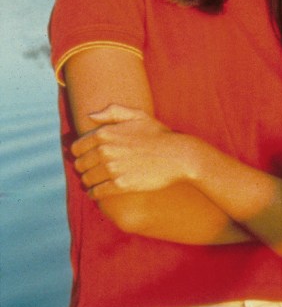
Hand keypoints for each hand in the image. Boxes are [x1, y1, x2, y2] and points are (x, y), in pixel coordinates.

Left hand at [71, 104, 189, 198]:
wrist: (178, 156)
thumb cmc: (159, 135)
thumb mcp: (138, 116)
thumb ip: (112, 113)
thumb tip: (90, 116)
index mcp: (105, 133)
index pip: (76, 147)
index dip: (79, 153)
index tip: (85, 158)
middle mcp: (105, 151)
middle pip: (80, 164)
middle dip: (83, 168)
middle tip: (90, 171)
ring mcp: (112, 169)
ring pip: (87, 179)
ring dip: (88, 181)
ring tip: (94, 182)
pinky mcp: (121, 185)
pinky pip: (97, 192)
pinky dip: (94, 194)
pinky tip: (97, 193)